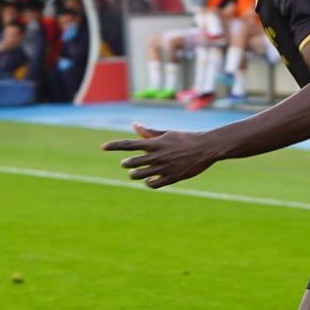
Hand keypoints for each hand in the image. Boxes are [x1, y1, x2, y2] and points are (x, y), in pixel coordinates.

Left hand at [102, 123, 217, 188]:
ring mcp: (164, 167)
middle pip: (132, 162)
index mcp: (155, 143)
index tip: (103, 147)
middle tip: (126, 165)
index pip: (129, 144)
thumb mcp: (166, 134)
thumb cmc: (185, 139)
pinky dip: (148, 183)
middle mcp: (157, 155)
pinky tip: (149, 180)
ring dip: (134, 175)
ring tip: (134, 173)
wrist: (206, 148)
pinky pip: (153, 184)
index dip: (114, 145)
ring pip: (140, 175)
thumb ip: (149, 132)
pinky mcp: (172, 177)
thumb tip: (134, 125)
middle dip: (127, 164)